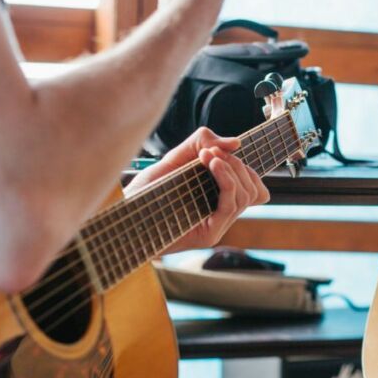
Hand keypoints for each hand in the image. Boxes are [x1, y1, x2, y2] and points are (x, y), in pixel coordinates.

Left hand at [125, 127, 268, 252]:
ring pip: (246, 196)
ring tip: (209, 156)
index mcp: (217, 201)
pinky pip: (230, 205)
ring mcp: (216, 227)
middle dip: (238, 164)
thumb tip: (235, 142)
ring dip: (232, 169)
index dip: (246, 168)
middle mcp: (220, 215)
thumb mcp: (174, 159)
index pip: (254, 189)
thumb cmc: (146, 190)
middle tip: (211, 152)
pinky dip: (226, 180)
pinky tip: (213, 164)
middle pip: (254, 190)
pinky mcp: (208, 235)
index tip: (221, 150)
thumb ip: (201, 144)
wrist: (123, 212)